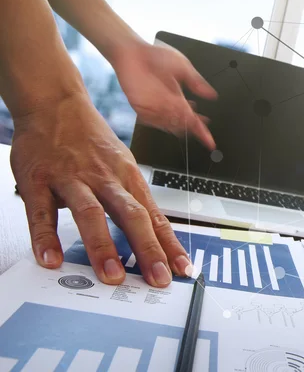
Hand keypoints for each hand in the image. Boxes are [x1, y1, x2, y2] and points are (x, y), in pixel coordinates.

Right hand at [10, 92, 191, 286]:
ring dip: (103, 246)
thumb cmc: (92, 141)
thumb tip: (154, 236)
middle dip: (147, 250)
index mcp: (129, 178)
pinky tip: (50, 259)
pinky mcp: (40, 180)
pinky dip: (46, 237)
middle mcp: (106, 179)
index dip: (170, 245)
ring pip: (91, 213)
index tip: (183, 269)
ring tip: (112, 276)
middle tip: (158, 279)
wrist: (56, 104)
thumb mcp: (123, 167)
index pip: (155, 217)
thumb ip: (133, 201)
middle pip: (132, 215)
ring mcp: (73, 179)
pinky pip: (42, 211)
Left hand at [112, 41, 217, 148]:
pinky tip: (167, 113)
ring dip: (178, 123)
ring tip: (186, 116)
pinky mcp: (140, 107)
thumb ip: (197, 83)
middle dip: (192, 128)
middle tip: (200, 126)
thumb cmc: (156, 55)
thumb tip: (212, 95)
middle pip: (182, 125)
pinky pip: (151, 120)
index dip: (202, 131)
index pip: (193, 120)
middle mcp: (168, 106)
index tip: (210, 141)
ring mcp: (154, 108)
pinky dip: (160, 120)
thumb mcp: (183, 67)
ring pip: (169, 124)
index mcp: (179, 99)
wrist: (132, 51)